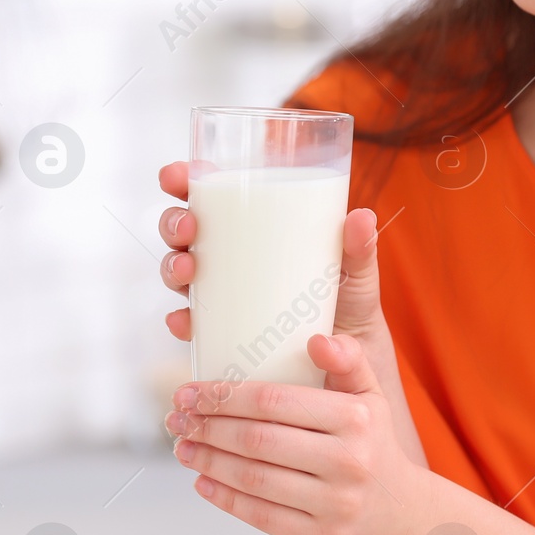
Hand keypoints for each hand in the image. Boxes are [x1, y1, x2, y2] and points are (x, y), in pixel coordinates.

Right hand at [156, 161, 388, 346]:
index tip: (177, 176)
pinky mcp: (222, 332)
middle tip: (189, 227)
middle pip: (183, 230)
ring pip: (179, 272)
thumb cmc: (348, 300)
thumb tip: (362, 218)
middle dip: (173, 222)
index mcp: (253, 227)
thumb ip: (359, 246)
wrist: (349, 358)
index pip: (208, 195)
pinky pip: (190, 325)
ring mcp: (221, 295)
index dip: (182, 181)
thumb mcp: (355, 270)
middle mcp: (228, 257)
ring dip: (172, 267)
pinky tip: (185, 322)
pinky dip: (181, 322)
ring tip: (189, 270)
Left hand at [164, 332, 423, 534]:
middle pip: (258, 441)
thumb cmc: (372, 446)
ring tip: (182, 448)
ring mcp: (338, 504)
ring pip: (255, 480)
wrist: (402, 517)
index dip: (224, 396)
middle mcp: (350, 461)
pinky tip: (202, 482)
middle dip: (208, 428)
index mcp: (356, 418)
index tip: (189, 391)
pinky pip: (263, 517)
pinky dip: (226, 499)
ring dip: (208, 462)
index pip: (275, 401)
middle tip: (176, 420)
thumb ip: (348, 361)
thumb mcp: (370, 398)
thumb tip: (317, 339)